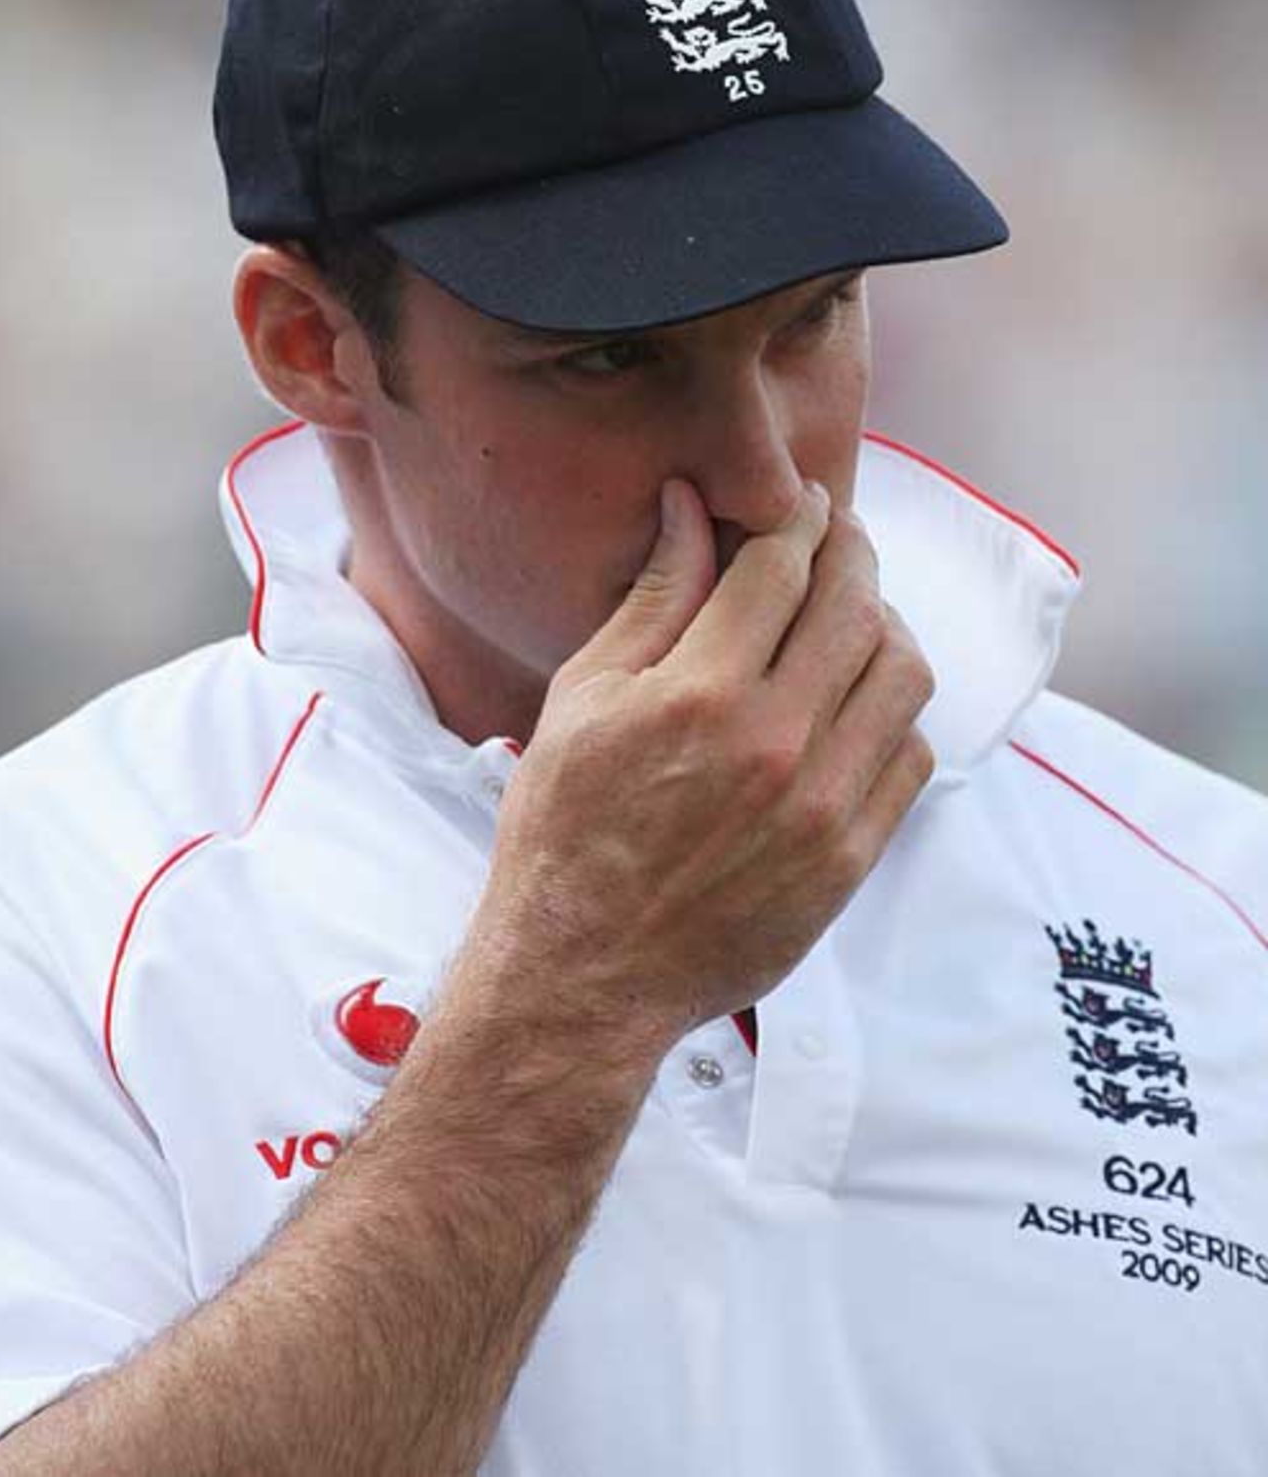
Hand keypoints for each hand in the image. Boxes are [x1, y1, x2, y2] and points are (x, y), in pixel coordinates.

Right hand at [473, 479, 934, 1046]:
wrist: (585, 974)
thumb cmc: (565, 832)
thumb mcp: (582, 699)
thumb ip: (652, 599)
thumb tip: (690, 508)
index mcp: (698, 695)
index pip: (783, 566)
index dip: (797, 518)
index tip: (799, 502)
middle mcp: (774, 744)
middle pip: (856, 607)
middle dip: (850, 551)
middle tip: (834, 536)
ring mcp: (823, 806)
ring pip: (902, 676)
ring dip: (884, 626)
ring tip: (851, 616)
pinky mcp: (849, 858)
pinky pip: (911, 757)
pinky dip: (895, 711)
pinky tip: (856, 700)